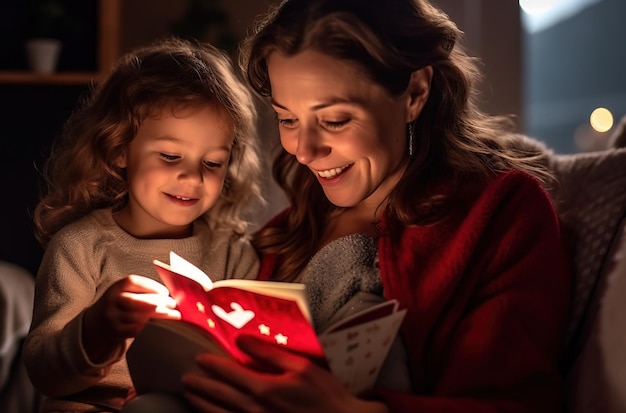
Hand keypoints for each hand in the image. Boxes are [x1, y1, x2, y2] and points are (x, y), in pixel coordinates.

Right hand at [83, 274, 179, 362]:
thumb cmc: (121, 303)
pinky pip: (135, 330)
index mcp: (117, 287)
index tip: (165, 291)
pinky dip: (150, 327)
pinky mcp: (116, 331)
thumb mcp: (126, 291)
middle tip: (173, 304)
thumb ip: (144, 290)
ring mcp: (112, 317)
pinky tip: (162, 325)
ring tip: (174, 315)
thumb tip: (171, 294)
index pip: (132, 282)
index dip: (150, 286)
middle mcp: (112, 301)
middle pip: (135, 301)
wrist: (97, 321)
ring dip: (159, 316)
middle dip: (157, 303)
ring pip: (137, 317)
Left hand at [182, 335, 388, 412]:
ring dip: (202, 405)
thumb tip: (242, 340)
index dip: (213, 365)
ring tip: (191, 397)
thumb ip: (269, 352)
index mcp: (265, 388)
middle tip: (187, 379)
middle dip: (201, 386)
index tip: (200, 359)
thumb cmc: (325, 395)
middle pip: (220, 396)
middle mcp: (255, 410)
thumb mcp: (301, 366)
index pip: (230, 374)